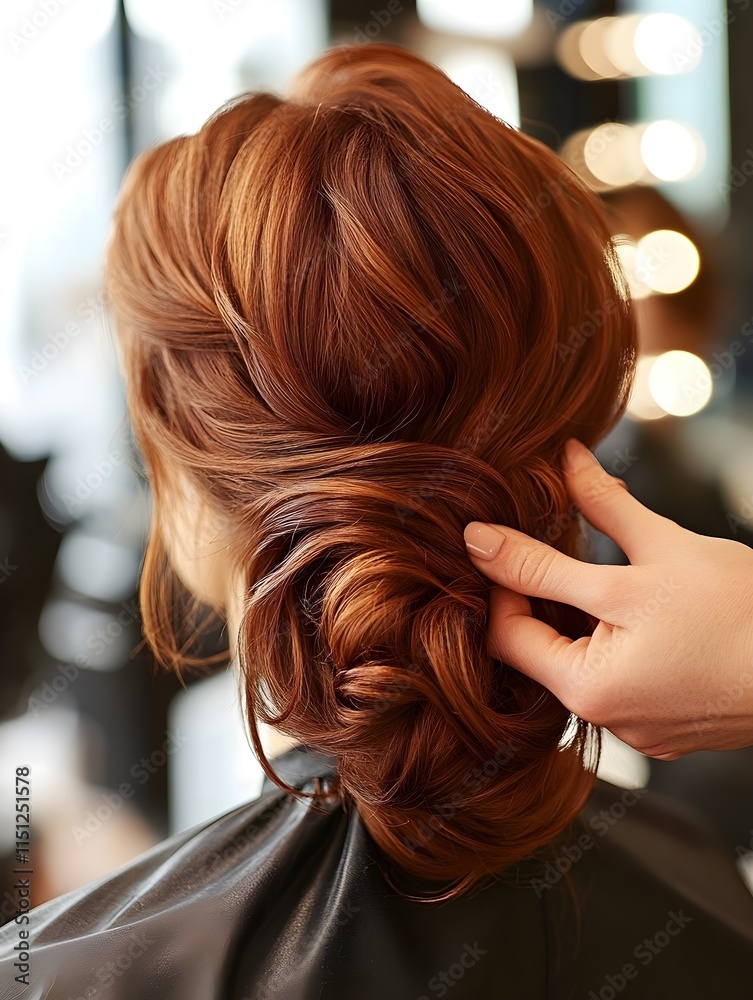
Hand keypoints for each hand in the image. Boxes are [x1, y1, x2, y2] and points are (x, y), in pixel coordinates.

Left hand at [463, 439, 752, 758]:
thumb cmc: (744, 614)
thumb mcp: (660, 551)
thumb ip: (599, 508)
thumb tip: (562, 459)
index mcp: (589, 685)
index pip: (504, 631)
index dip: (499, 579)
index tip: (505, 535)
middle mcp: (604, 717)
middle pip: (538, 649)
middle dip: (538, 595)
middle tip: (545, 545)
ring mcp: (636, 728)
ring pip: (578, 663)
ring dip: (576, 618)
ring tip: (597, 577)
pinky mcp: (664, 729)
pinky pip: (616, 682)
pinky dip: (612, 645)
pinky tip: (635, 614)